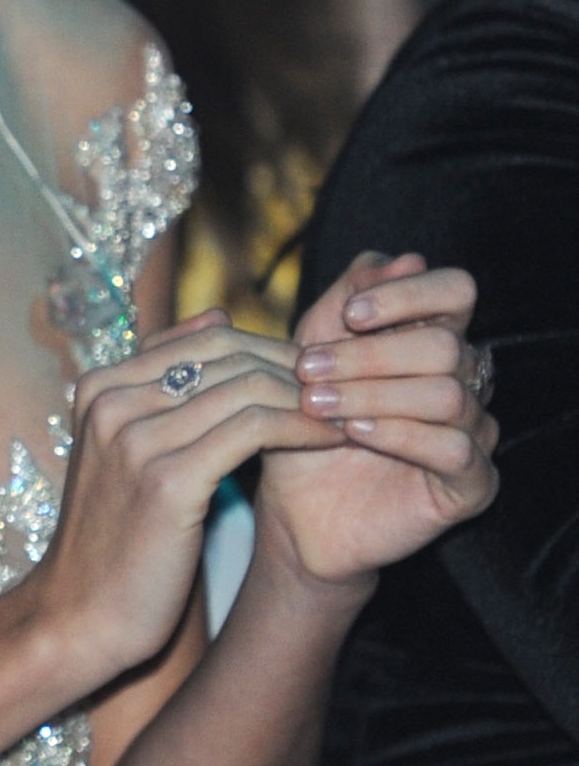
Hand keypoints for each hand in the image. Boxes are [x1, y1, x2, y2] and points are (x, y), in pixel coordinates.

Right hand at [25, 311, 343, 685]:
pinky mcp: (168, 479)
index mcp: (98, 386)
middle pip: (227, 354)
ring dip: (312, 395)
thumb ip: (164, 387)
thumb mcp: (129, 450)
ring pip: (248, 386)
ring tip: (355, 410)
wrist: (80, 613)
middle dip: (297, 368)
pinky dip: (306, 427)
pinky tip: (337, 439)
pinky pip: (257, 429)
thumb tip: (218, 319)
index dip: (271, 351)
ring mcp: (134, 438)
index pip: (204, 339)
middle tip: (350, 387)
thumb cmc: (115, 537)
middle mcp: (110, 401)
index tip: (317, 377)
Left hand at [260, 252, 498, 587]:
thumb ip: (343, 302)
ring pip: (448, 395)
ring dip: (373, 393)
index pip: (455, 291)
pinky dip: (401, 434)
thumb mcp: (309, 352)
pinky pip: (455, 449)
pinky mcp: (471, 483)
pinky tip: (356, 431)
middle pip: (445, 345)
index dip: (409, 293)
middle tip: (307, 370)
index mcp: (430, 340)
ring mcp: (473, 433)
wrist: (293, 506)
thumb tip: (396, 259)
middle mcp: (462, 382)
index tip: (350, 313)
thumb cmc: (301, 422)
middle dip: (370, 353)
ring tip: (316, 404)